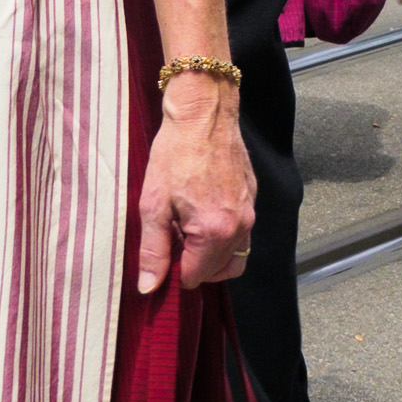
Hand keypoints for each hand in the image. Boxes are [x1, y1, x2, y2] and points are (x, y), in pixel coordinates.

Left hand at [133, 75, 255, 295]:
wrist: (203, 114)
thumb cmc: (175, 153)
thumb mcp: (153, 204)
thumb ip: (153, 250)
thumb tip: (149, 286)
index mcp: (214, 232)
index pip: (195, 277)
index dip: (174, 271)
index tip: (161, 252)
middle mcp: (240, 227)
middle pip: (218, 271)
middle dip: (194, 264)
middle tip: (172, 240)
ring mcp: (250, 213)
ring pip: (234, 256)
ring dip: (211, 254)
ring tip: (186, 229)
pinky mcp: (252, 198)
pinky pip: (241, 233)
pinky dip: (222, 235)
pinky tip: (200, 211)